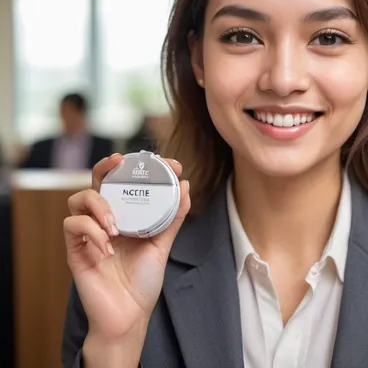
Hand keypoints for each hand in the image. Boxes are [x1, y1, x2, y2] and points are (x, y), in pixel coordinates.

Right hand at [63, 154, 190, 341]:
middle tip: (118, 161)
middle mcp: (105, 220)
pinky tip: (107, 248)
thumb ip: (173, 217)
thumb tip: (186, 186)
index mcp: (125, 216)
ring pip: (78, 199)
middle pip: (96, 182)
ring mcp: (89, 234)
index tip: (169, 165)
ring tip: (115, 225)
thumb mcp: (162, 245)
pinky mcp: (75, 250)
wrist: (128, 316)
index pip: (125, 182)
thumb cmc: (143, 280)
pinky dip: (91, 232)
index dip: (141, 168)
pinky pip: (73, 227)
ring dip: (98, 205)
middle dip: (105, 166)